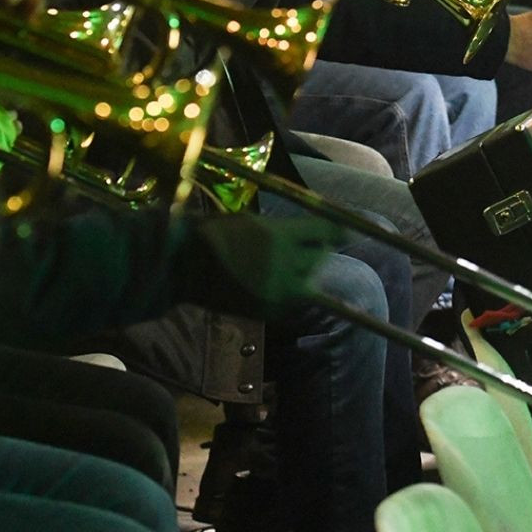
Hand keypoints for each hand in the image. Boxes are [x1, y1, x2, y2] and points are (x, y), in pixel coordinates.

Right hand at [172, 213, 346, 318]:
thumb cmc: (215, 234)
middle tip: (314, 245)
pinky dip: (288, 292)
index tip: (347, 231)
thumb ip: (284, 230)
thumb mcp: (252, 221)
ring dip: (304, 272)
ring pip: (308, 281)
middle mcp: (284, 265)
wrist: (184, 265)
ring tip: (289, 264)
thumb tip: (311, 233)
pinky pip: (291, 301)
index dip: (337, 231)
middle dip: (318, 250)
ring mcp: (277, 290)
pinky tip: (273, 282)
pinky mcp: (268, 310)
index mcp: (279, 236)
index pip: (323, 232)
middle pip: (319, 257)